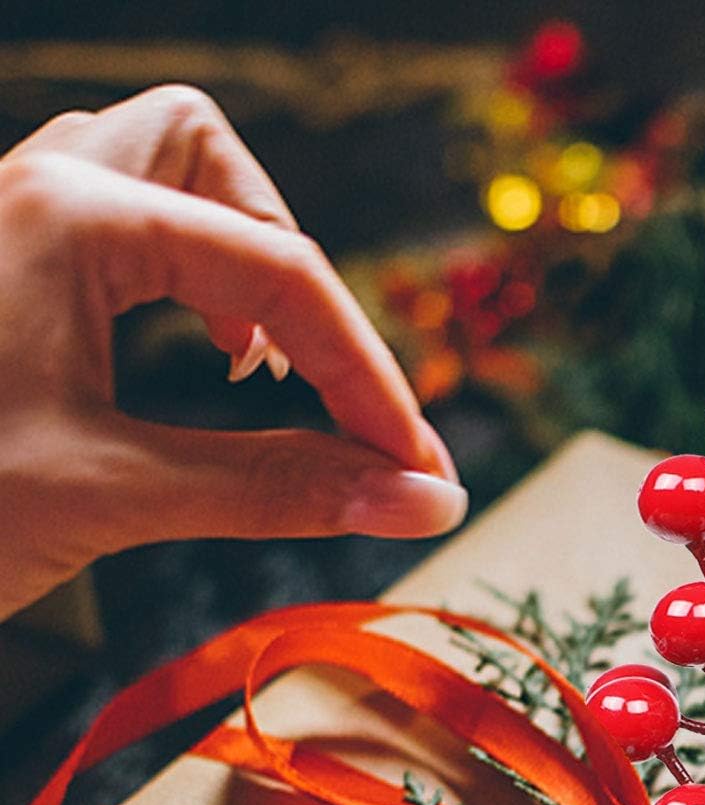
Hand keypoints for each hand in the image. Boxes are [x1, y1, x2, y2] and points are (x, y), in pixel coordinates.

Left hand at [0, 86, 465, 620]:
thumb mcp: (110, 497)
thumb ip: (278, 489)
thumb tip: (421, 502)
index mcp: (64, 218)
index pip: (279, 272)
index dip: (370, 377)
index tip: (420, 471)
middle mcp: (35, 186)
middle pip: (212, 160)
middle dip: (295, 273)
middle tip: (326, 389)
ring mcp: (10, 219)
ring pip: (158, 168)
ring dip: (233, 250)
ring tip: (258, 364)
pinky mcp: (4, 268)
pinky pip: (117, 220)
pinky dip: (180, 274)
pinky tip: (194, 357)